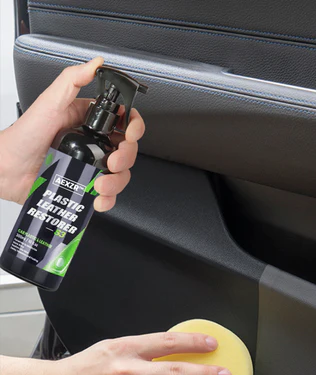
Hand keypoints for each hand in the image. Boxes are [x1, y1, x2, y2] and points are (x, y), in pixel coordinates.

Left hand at [0, 57, 144, 211]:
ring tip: (99, 184)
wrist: (5, 170)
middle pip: (127, 151)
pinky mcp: (86, 186)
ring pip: (121, 175)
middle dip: (126, 158)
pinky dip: (108, 200)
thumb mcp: (49, 104)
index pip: (123, 122)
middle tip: (112, 162)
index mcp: (89, 123)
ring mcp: (91, 167)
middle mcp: (94, 145)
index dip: (133, 128)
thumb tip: (95, 63)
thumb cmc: (22, 137)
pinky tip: (98, 199)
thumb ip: (72, 81)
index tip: (129, 134)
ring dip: (117, 182)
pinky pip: (108, 196)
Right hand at [0, 333, 230, 374]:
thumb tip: (172, 349)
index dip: (193, 342)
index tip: (211, 344)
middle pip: (176, 371)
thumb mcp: (113, 346)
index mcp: (128, 348)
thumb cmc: (86, 366)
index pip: (168, 341)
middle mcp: (129, 371)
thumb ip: (142, 347)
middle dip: (205, 373)